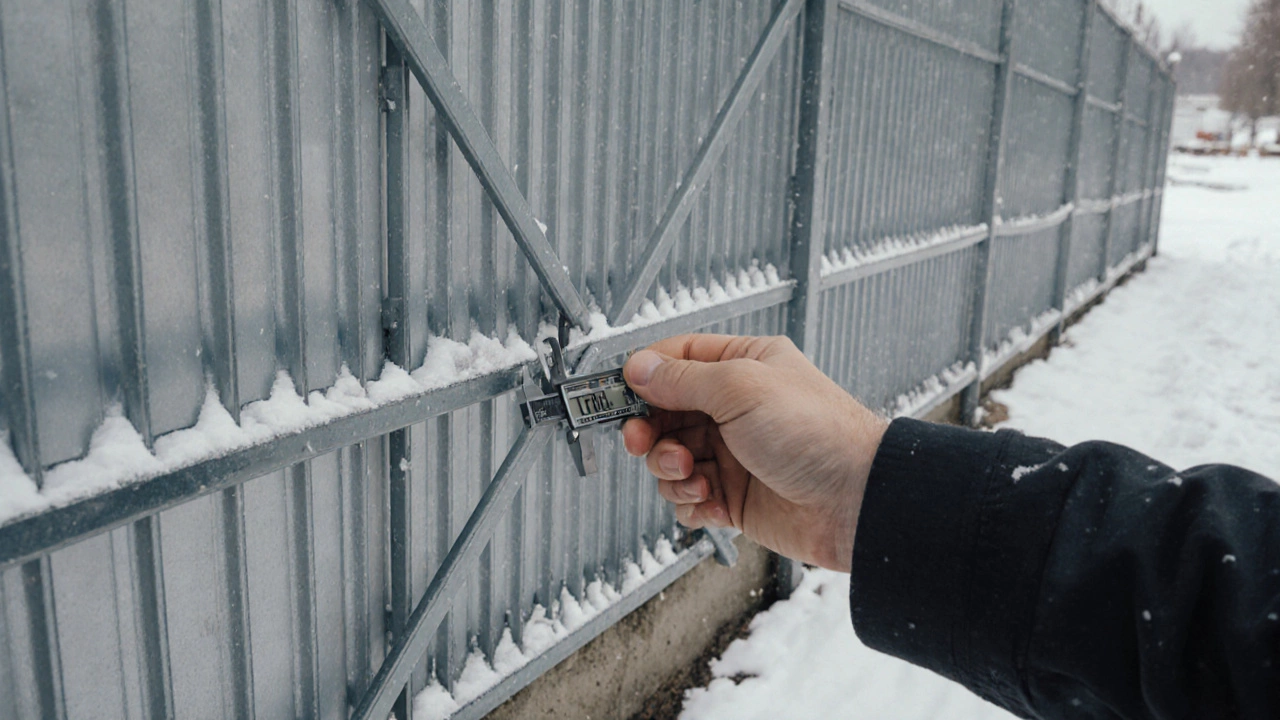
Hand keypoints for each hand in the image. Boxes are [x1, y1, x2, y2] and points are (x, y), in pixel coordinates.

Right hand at [621, 334, 887, 571]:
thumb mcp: (742, 388)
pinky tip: (710, 501)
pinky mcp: (734, 497)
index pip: (677, 358)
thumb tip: (638, 368)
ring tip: (695, 476)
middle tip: (644, 442)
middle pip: (665, 412)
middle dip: (651, 430)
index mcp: (743, 365)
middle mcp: (736, 407)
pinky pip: (688, 498)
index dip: (644, 375)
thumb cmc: (818, 433)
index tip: (618, 393)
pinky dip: (690, 503)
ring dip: (671, 471)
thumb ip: (683, 378)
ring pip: (671, 459)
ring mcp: (733, 453)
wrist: (857, 501)